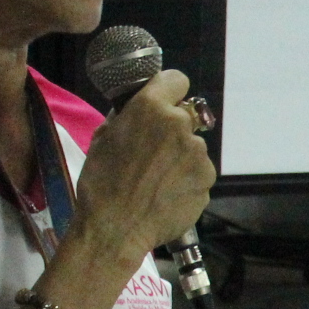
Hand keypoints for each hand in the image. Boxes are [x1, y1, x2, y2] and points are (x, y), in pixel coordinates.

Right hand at [70, 68, 214, 258]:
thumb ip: (128, 117)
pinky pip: (198, 173)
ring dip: (180, 158)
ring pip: (192, 148)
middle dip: (172, 130)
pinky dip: (187, 181)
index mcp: (151, 107)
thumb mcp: (104, 137)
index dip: (168, 91)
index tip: (162, 104)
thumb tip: (139, 111)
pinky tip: (167, 195)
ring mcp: (198, 154)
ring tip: (157, 181)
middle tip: (152, 153)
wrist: (114, 228)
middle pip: (185, 118)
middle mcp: (181, 125)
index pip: (176, 79)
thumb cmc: (101, 181)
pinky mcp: (208, 180)